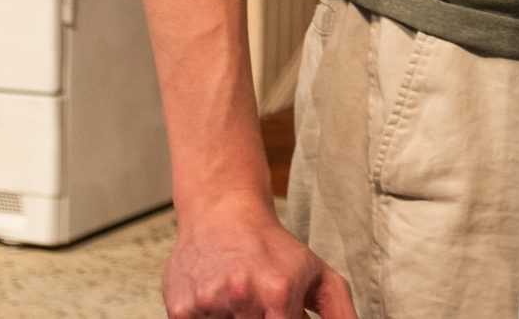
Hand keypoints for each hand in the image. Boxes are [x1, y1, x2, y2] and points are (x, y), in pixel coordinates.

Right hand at [162, 195, 356, 318]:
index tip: (279, 315)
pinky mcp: (180, 308)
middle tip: (260, 306)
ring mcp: (207, 303)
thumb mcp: (316, 274)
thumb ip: (339, 313)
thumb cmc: (272, 247)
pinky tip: (215, 302)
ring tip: (238, 302)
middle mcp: (241, 297)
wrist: (222, 210)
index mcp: (278, 292)